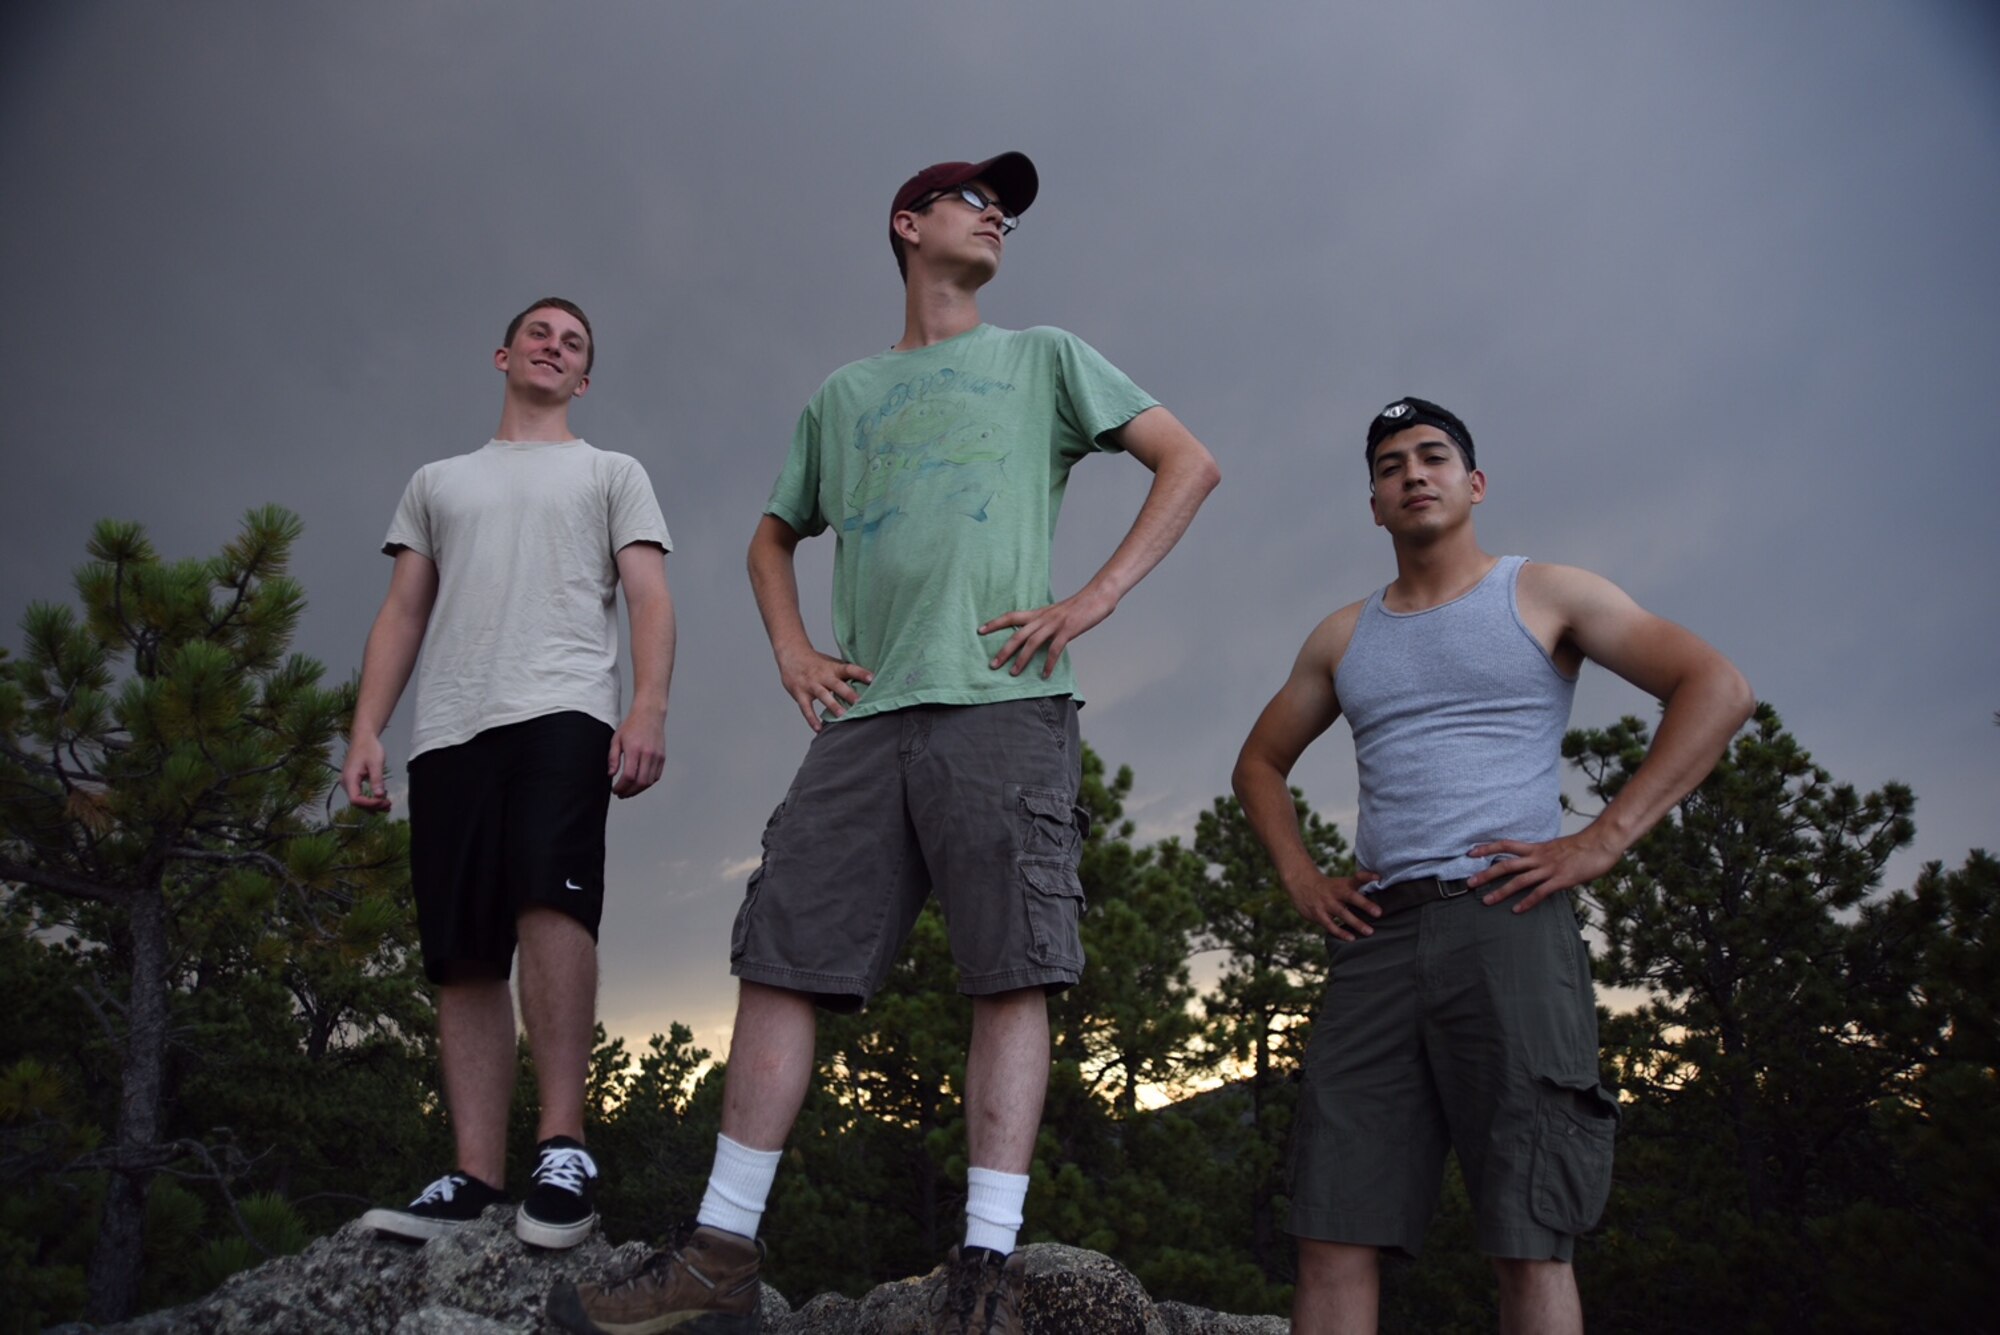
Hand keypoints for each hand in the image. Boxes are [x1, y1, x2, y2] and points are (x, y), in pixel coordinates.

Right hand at [341, 735, 392, 811]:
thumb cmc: (369, 748)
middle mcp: (345, 783)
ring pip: (358, 799)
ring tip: (387, 806)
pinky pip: (359, 794)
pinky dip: (370, 799)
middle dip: (372, 806)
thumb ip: (377, 780)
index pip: (356, 800)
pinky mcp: (352, 781)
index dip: (369, 804)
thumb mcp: (376, 763)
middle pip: (357, 802)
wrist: (363, 737)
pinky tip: (381, 800)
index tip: (383, 801)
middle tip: (388, 805)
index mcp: (349, 779)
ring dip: (372, 804)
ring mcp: (348, 782)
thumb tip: (379, 796)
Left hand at [608, 708, 666, 798]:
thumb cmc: (632, 725)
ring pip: (649, 781)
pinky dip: (647, 783)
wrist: (649, 714)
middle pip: (640, 782)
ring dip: (638, 790)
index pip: (629, 776)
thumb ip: (613, 758)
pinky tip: (639, 783)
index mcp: (634, 749)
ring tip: (629, 791)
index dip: (621, 787)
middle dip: (629, 792)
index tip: (615, 790)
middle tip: (621, 794)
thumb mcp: (616, 739)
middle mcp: (648, 754)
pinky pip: (656, 776)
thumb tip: (611, 774)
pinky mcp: (662, 757)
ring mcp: (657, 756)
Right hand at [775, 643, 872, 730]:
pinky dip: (811, 719)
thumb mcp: (831, 663)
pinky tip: (818, 729)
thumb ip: (846, 673)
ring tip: (841, 716)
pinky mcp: (800, 694)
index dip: (860, 673)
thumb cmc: (816, 662)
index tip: (872, 678)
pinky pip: (806, 708)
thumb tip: (869, 681)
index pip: (849, 669)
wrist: (791, 655)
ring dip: (832, 705)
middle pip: (837, 684)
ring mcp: (811, 685)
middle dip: (848, 693)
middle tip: (859, 702)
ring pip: (823, 695)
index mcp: (833, 668)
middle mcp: (823, 676)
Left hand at [979, 587, 1114, 677]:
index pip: (1011, 617)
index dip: (995, 623)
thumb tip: (1035, 636)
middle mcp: (1043, 618)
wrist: (1097, 596)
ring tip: (1013, 674)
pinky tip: (1044, 674)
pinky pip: (1054, 649)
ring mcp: (1055, 624)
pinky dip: (1048, 663)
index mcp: (1039, 613)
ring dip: (1021, 660)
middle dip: (1003, 651)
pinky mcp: (1068, 630)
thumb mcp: (1056, 613)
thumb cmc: (1078, 607)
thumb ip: (1044, 623)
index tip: (980, 630)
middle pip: (1017, 635)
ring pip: (1032, 643)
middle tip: (992, 665)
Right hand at [1285, 868, 1382, 940]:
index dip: (1367, 876)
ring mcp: (1326, 904)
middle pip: (1351, 897)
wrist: (1301, 883)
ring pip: (1342, 914)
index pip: (1357, 878)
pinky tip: (1351, 938)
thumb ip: (1360, 884)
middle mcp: (1335, 893)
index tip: (1379, 877)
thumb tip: (1380, 882)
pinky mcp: (1318, 914)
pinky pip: (1330, 925)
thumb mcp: (1342, 882)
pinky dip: (1340, 932)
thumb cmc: (1329, 887)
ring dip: (1356, 923)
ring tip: (1369, 932)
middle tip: (1379, 913)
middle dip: (1365, 905)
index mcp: (1343, 884)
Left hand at [1467, 834, 1620, 911]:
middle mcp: (1539, 857)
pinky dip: (1527, 902)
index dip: (1487, 848)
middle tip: (1469, 883)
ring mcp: (1549, 869)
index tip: (1470, 853)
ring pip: (1519, 881)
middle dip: (1486, 874)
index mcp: (1537, 848)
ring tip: (1486, 901)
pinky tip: (1517, 911)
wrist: (1601, 842)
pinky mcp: (1561, 880)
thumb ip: (1544, 856)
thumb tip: (1536, 863)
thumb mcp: (1557, 848)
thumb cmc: (1582, 846)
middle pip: (1506, 865)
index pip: (1506, 845)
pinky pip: (1540, 892)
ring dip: (1501, 892)